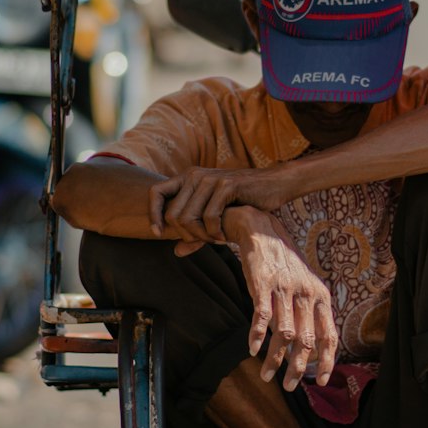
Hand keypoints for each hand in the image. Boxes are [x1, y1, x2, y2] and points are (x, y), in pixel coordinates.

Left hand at [148, 166, 276, 242]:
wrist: (274, 184)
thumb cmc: (243, 202)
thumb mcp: (215, 216)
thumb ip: (195, 232)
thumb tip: (176, 252)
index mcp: (188, 178)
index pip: (155, 192)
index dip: (153, 214)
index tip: (159, 233)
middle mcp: (195, 175)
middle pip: (173, 214)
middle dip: (187, 235)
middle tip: (204, 241)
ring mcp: (210, 179)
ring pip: (189, 218)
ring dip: (202, 236)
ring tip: (216, 239)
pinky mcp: (226, 186)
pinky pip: (209, 217)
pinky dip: (215, 233)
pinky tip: (225, 236)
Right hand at [236, 220, 337, 390]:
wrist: (264, 233)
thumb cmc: (286, 266)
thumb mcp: (306, 287)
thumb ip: (310, 315)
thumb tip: (310, 351)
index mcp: (321, 296)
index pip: (330, 335)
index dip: (327, 361)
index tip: (321, 381)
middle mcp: (306, 294)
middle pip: (307, 340)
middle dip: (298, 368)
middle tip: (290, 386)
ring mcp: (284, 289)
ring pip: (283, 333)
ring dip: (275, 359)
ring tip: (267, 376)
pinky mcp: (263, 284)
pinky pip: (261, 316)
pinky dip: (257, 336)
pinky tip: (252, 349)